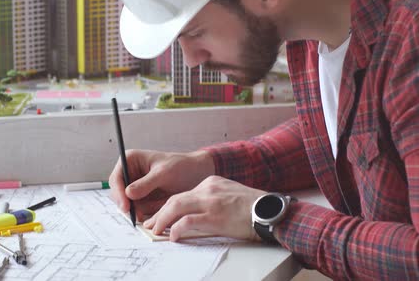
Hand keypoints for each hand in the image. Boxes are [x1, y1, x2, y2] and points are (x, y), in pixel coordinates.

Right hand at [109, 149, 214, 220]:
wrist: (195, 174)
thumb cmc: (181, 167)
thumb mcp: (164, 173)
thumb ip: (146, 183)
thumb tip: (128, 193)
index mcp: (130, 160)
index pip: (116, 178)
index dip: (118, 193)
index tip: (126, 206)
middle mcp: (129, 173)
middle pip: (118, 193)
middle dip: (126, 205)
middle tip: (136, 216)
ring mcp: (135, 186)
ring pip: (126, 203)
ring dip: (135, 210)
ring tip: (149, 213)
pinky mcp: (142, 197)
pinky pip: (137, 209)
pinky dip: (143, 213)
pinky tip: (153, 213)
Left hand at [143, 175, 265, 241]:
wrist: (270, 211)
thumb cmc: (253, 207)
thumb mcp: (229, 193)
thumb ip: (213, 198)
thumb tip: (196, 213)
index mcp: (211, 183)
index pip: (184, 194)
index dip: (170, 206)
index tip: (162, 215)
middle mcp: (207, 189)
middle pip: (175, 199)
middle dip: (160, 213)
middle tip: (151, 224)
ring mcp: (210, 202)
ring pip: (176, 207)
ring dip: (163, 220)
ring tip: (156, 230)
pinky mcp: (214, 216)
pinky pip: (187, 221)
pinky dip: (177, 229)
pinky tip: (173, 237)